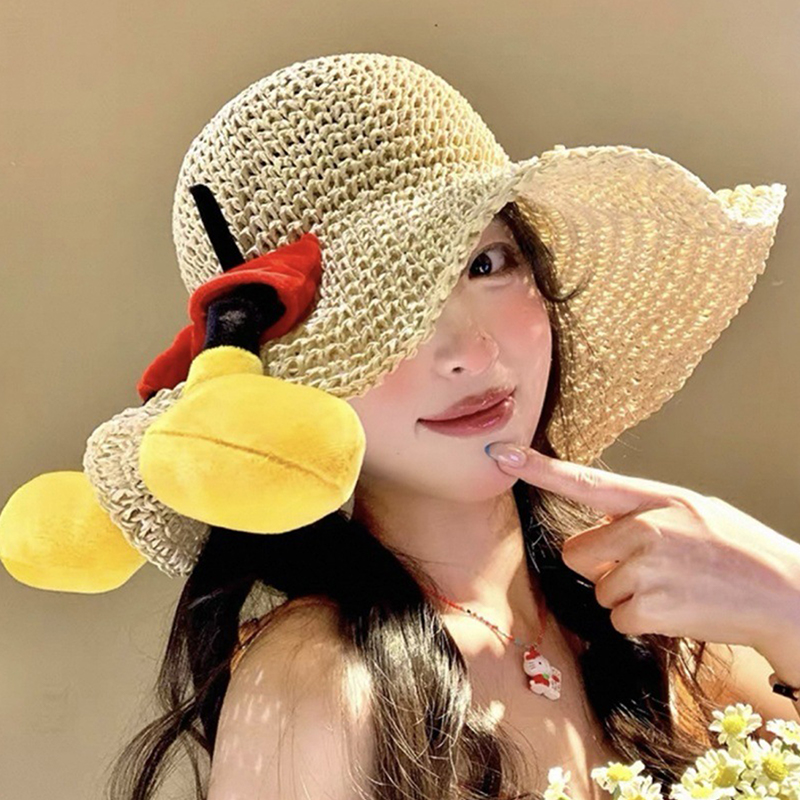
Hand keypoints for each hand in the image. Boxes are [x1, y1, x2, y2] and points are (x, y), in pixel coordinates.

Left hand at [486, 443, 799, 654]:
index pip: (585, 480)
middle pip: (577, 552)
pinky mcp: (647, 605)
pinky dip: (641, 621)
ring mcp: (644, 566)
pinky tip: (678, 609)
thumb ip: (642, 513)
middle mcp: (643, 527)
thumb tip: (600, 527)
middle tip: (647, 570)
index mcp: (654, 498)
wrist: (785, 594)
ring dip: (628, 596)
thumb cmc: (738, 552)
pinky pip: (617, 617)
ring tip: (675, 588)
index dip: (538, 468)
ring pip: (600, 589)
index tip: (501, 454)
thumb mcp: (692, 511)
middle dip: (601, 566)